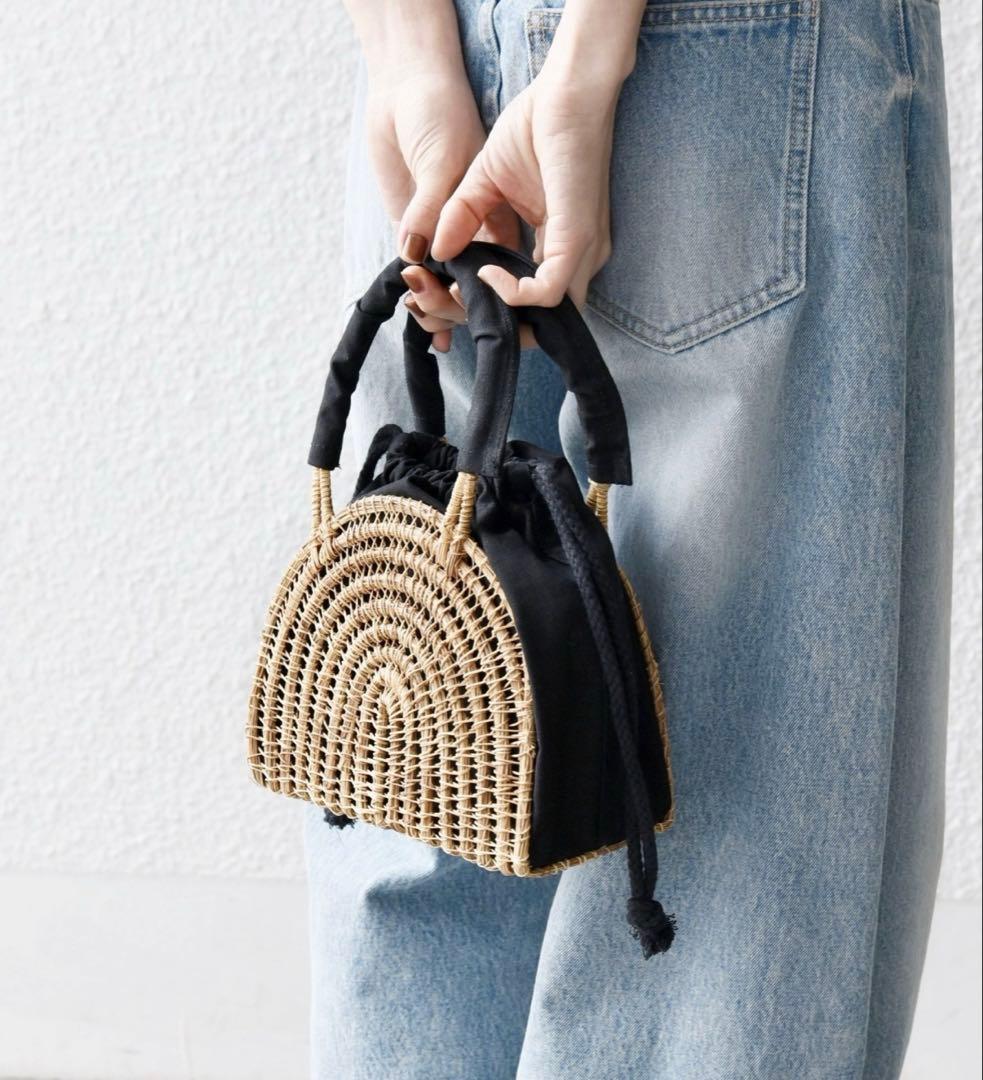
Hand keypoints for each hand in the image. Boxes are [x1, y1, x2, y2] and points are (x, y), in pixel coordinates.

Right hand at [403, 9, 634, 345]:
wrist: (566, 87)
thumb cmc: (535, 126)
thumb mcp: (483, 184)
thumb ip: (460, 221)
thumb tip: (433, 256)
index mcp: (554, 252)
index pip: (512, 306)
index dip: (465, 307)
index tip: (423, 288)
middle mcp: (571, 263)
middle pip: (521, 326)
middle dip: (465, 321)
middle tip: (425, 297)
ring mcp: (579, 256)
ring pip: (537, 322)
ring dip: (484, 316)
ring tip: (446, 287)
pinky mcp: (579, 240)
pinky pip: (548, 293)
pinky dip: (512, 295)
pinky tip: (483, 270)